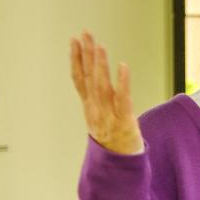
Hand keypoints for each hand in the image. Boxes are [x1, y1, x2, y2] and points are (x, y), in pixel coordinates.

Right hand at [70, 32, 143, 154]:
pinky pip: (123, 99)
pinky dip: (122, 82)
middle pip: (89, 78)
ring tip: (100, 46)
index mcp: (90, 107)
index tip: (74, 41)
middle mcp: (96, 109)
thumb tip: (95, 83)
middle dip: (87, 54)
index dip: (76, 59)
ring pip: (102, 86)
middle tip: (85, 34)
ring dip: (100, 65)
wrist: (120, 165)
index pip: (80, 79)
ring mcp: (109, 115)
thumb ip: (97, 101)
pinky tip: (123, 66)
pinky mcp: (125, 121)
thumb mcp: (100, 118)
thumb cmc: (113, 141)